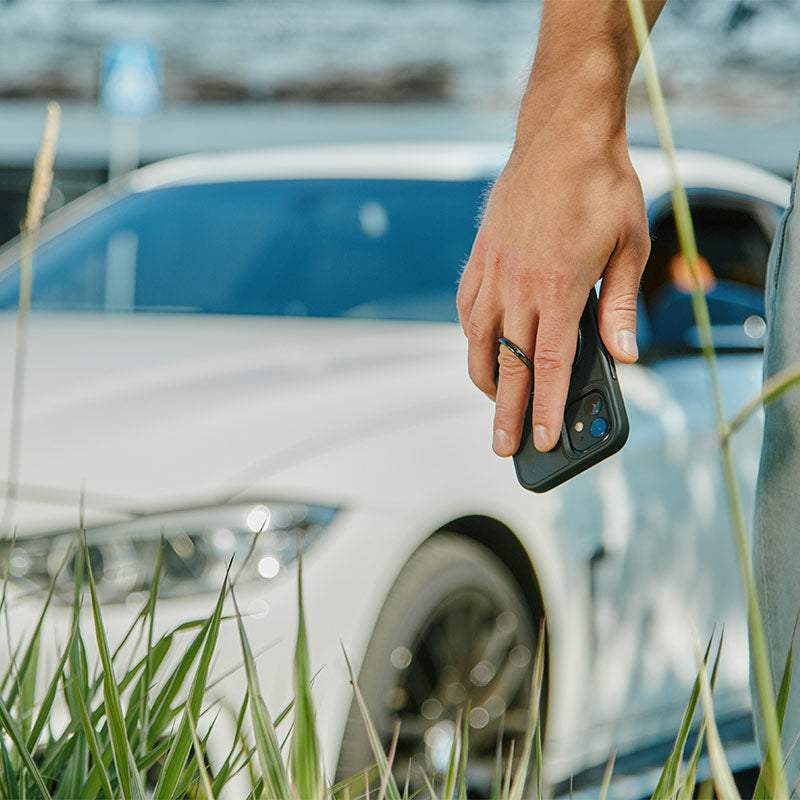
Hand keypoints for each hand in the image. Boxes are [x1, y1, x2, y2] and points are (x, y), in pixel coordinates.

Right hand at [456, 127, 649, 456]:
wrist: (562, 134)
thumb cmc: (602, 185)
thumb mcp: (631, 245)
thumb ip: (621, 305)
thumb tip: (625, 354)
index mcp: (559, 287)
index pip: (551, 366)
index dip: (548, 408)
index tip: (543, 439)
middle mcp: (518, 285)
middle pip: (508, 366)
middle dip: (507, 412)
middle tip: (502, 446)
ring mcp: (492, 271)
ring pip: (478, 343)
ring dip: (484, 380)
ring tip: (494, 403)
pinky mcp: (478, 257)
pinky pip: (466, 310)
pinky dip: (472, 339)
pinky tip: (481, 349)